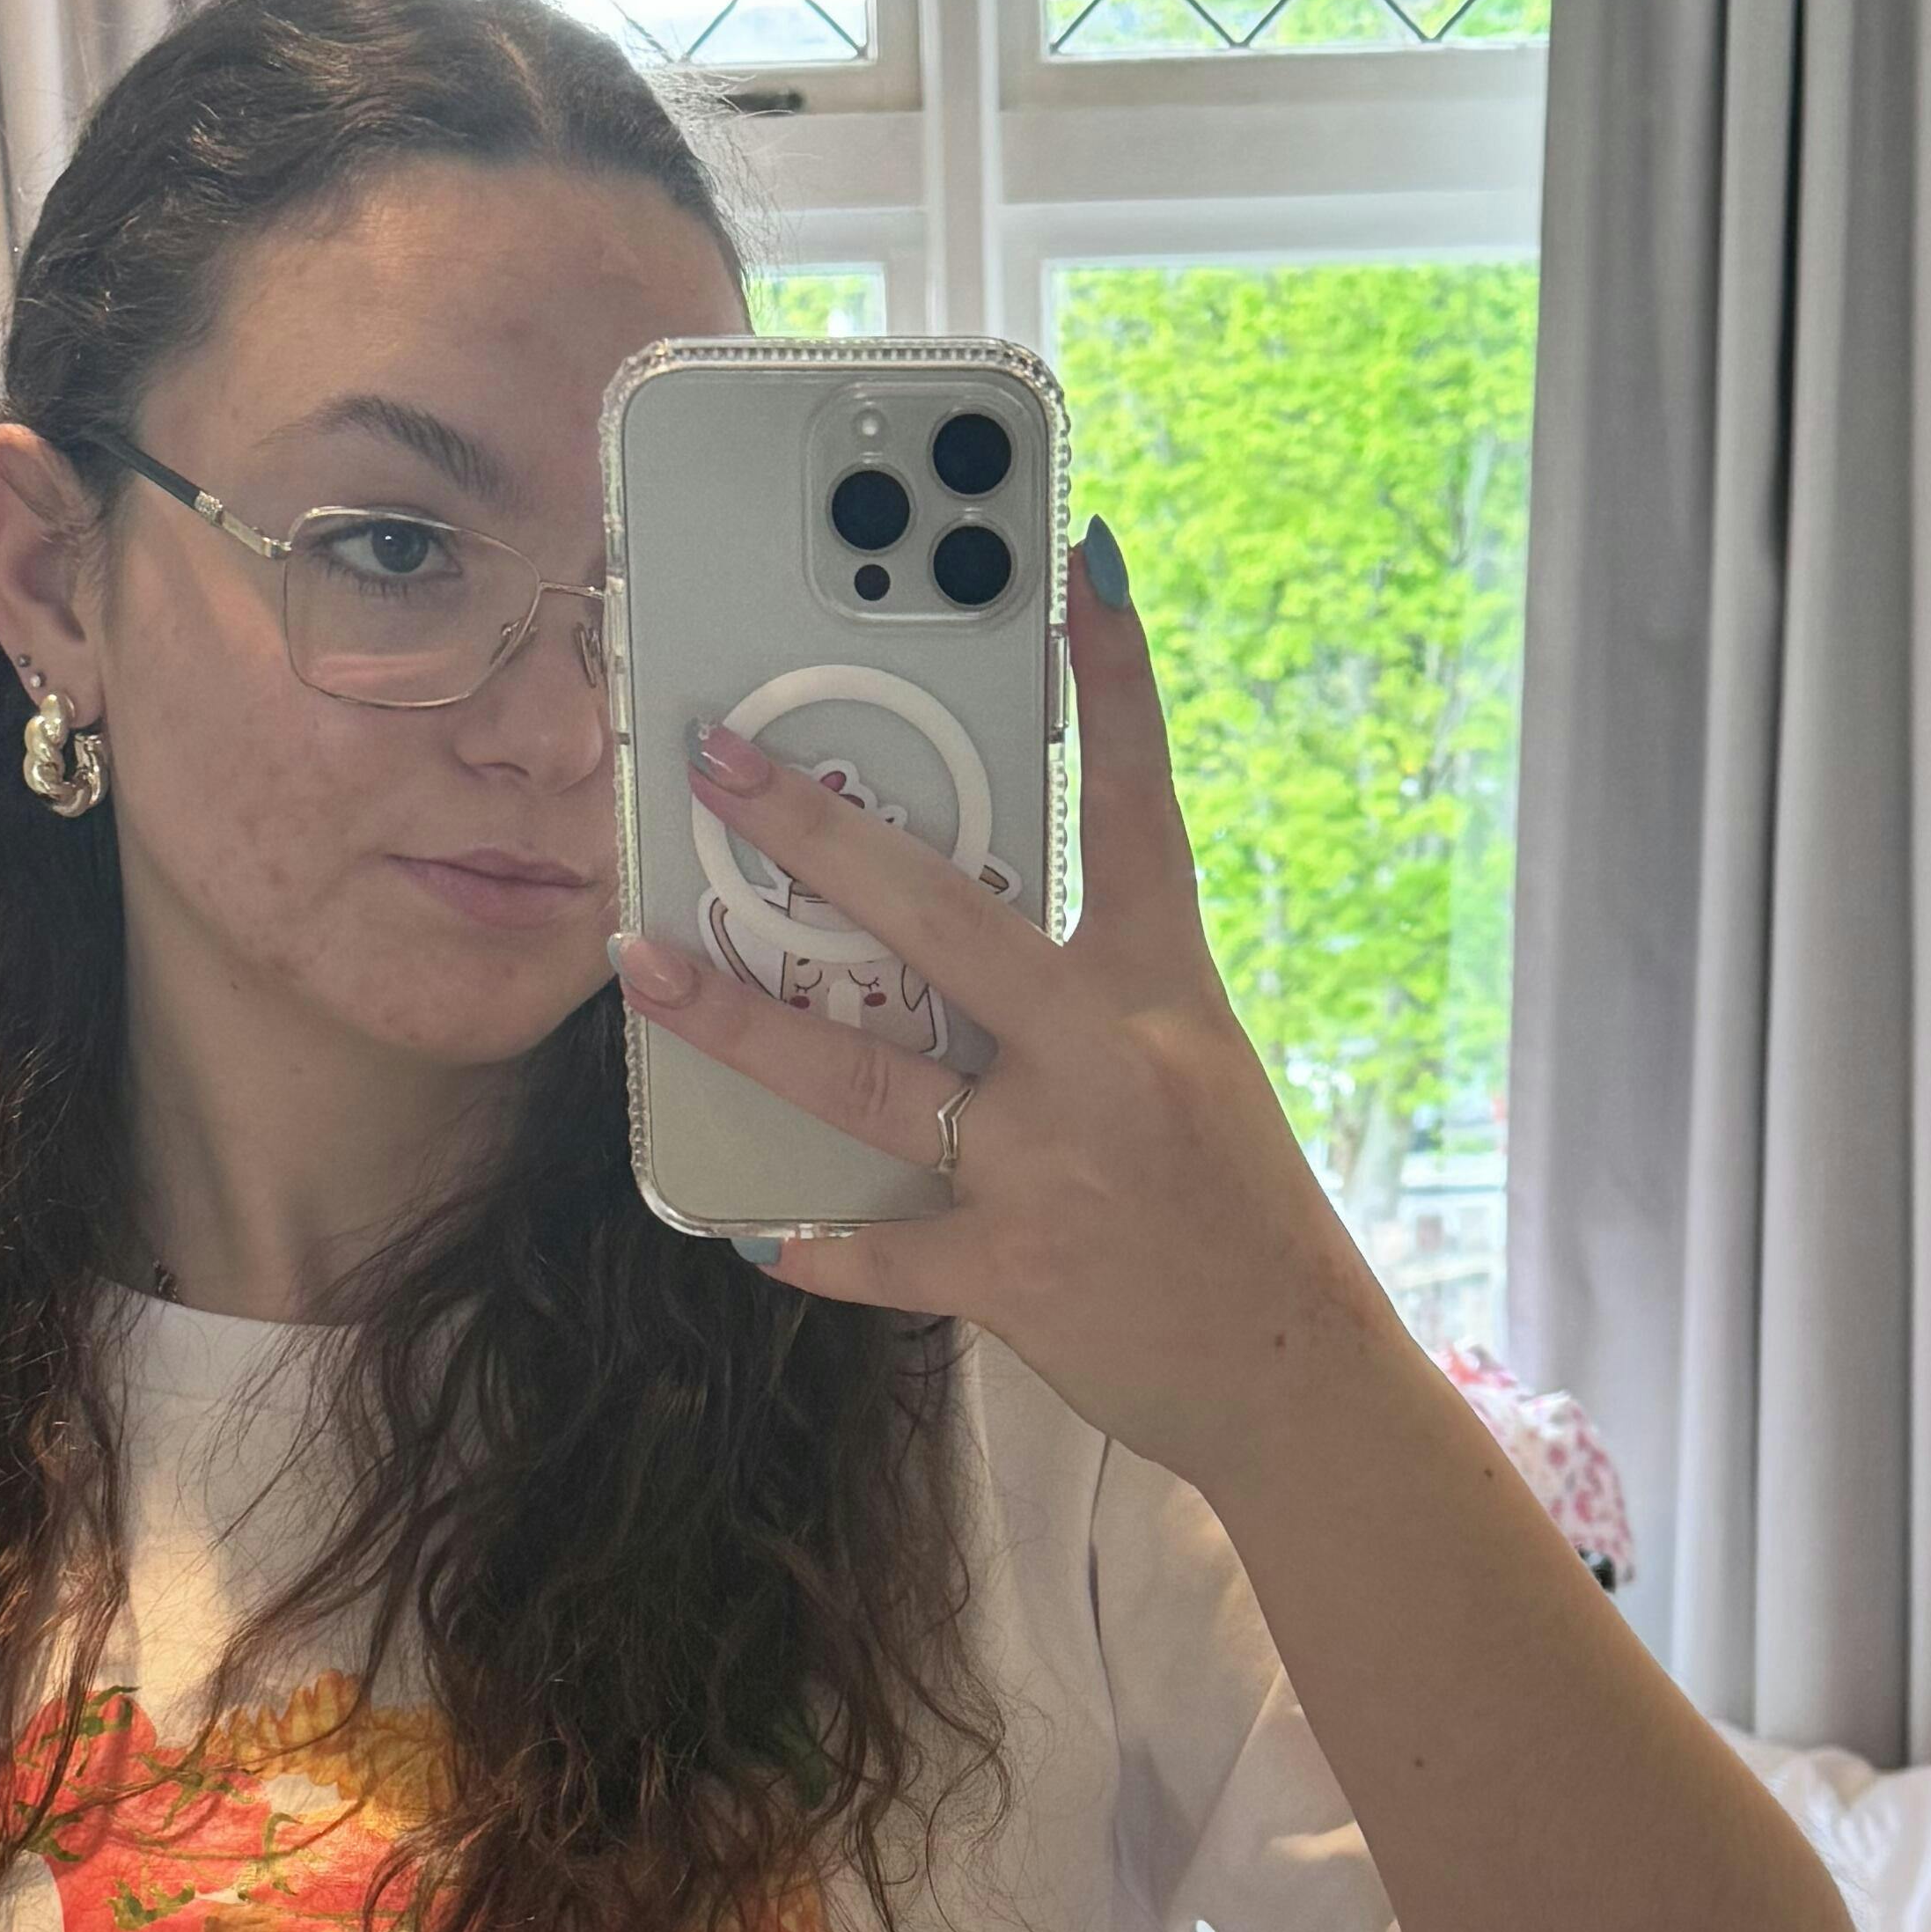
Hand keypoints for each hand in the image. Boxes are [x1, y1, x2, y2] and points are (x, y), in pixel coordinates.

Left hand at [610, 540, 1406, 1486]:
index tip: (1077, 561)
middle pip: (943, 915)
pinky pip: (882, 1252)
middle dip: (819, 833)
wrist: (1286, 1370)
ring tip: (644, 964)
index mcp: (1164, 986)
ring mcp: (1053, 1162)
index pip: (1141, 803)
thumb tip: (946, 943)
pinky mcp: (1015, 1268)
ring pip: (865, 1076)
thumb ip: (1080, 998)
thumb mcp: (1186, 1068)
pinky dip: (815, 1249)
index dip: (1113, 679)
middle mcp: (1106, 1054)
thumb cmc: (1228, 1211)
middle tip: (721, 761)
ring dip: (740, 1020)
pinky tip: (754, 1234)